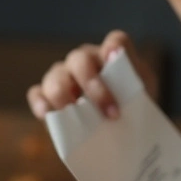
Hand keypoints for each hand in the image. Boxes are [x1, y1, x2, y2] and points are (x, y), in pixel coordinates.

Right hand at [26, 31, 156, 119]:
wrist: (121, 139)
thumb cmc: (130, 115)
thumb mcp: (143, 99)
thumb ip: (136, 82)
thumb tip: (119, 68)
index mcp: (111, 57)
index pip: (115, 41)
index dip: (114, 47)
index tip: (114, 60)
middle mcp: (85, 61)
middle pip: (80, 60)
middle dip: (94, 86)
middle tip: (111, 114)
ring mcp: (63, 77)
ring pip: (56, 76)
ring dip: (65, 96)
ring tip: (78, 117)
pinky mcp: (47, 97)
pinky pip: (37, 94)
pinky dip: (40, 102)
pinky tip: (47, 114)